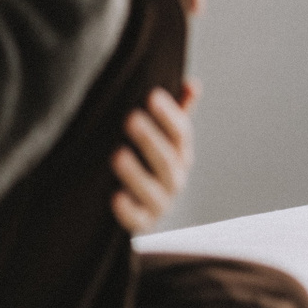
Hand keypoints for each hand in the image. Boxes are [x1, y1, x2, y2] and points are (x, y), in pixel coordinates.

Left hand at [112, 79, 197, 233]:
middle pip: (168, 159)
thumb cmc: (145, 164)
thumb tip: (193, 84)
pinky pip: (137, 220)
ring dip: (136, 172)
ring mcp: (160, 203)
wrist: (130, 207)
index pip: (181, 133)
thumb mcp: (160, 139)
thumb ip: (175, 114)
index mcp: (181, 155)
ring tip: (117, 154)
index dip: (169, 115)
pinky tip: (114, 197)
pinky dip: (127, 210)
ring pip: (153, 189)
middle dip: (150, 139)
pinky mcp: (142, 224)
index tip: (151, 95)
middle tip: (131, 118)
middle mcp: (175, 179)